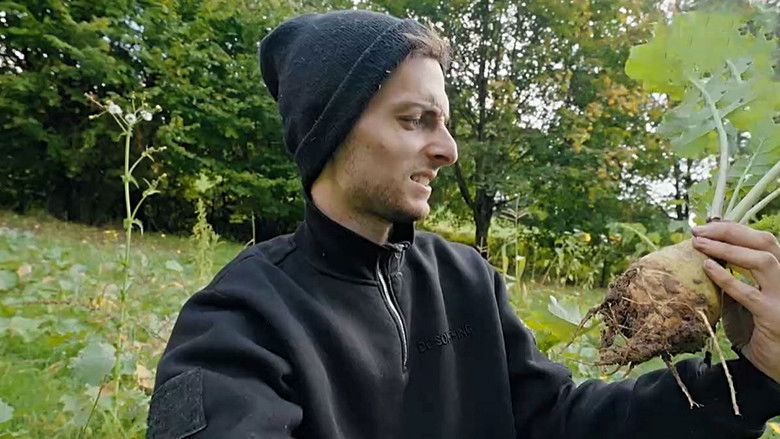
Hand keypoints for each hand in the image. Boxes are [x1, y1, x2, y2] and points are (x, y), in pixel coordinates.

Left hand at [691, 221, 779, 383]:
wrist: (776, 366)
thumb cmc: (757, 330)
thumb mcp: (745, 298)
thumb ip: (735, 277)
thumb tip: (705, 253)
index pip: (763, 239)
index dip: (735, 229)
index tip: (706, 226)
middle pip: (766, 242)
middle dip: (729, 232)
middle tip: (698, 231)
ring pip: (762, 260)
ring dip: (727, 249)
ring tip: (699, 245)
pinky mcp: (774, 316)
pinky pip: (748, 293)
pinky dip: (726, 278)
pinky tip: (707, 268)